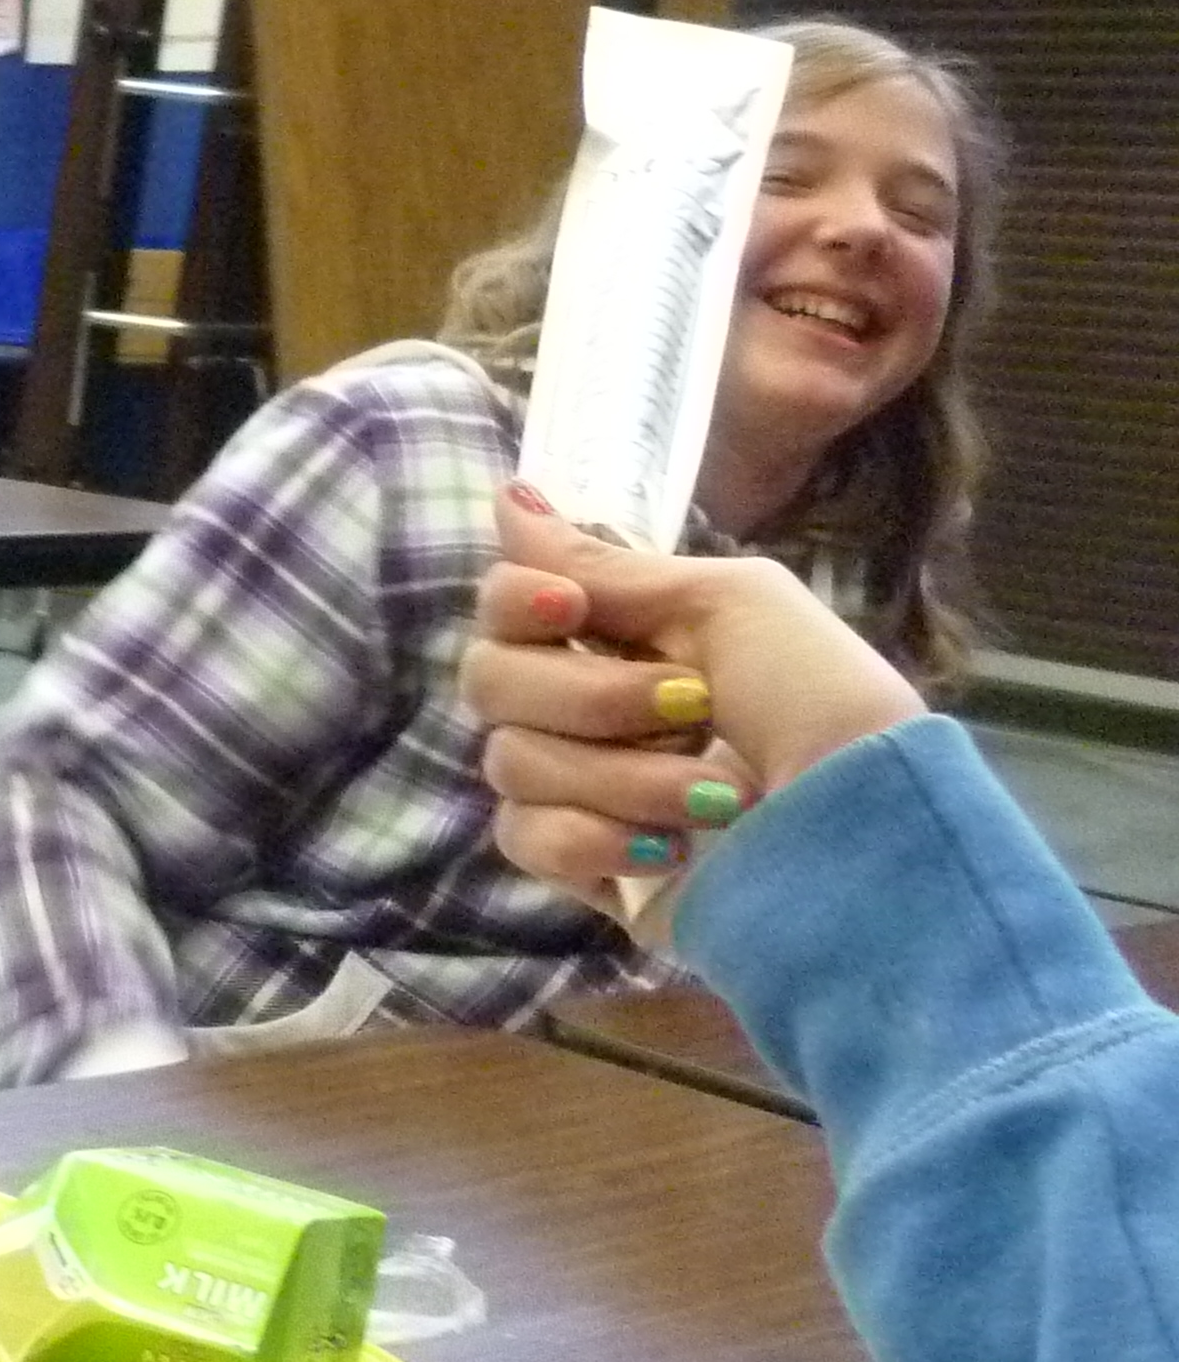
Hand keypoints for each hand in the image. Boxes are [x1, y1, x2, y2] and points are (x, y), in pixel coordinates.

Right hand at [460, 490, 924, 914]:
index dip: (515, 601)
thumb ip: (606, 562)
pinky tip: (669, 849)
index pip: (502, 606)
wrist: (871, 838)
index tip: (569, 609)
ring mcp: (581, 790)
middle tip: (692, 706)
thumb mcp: (731, 603)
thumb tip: (508, 494)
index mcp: (620, 637)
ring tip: (722, 798)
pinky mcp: (584, 866)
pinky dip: (595, 838)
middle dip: (590, 695)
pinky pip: (523, 837)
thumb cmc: (820, 703)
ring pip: (512, 760)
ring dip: (625, 775)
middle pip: (491, 680)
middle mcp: (586, 708)